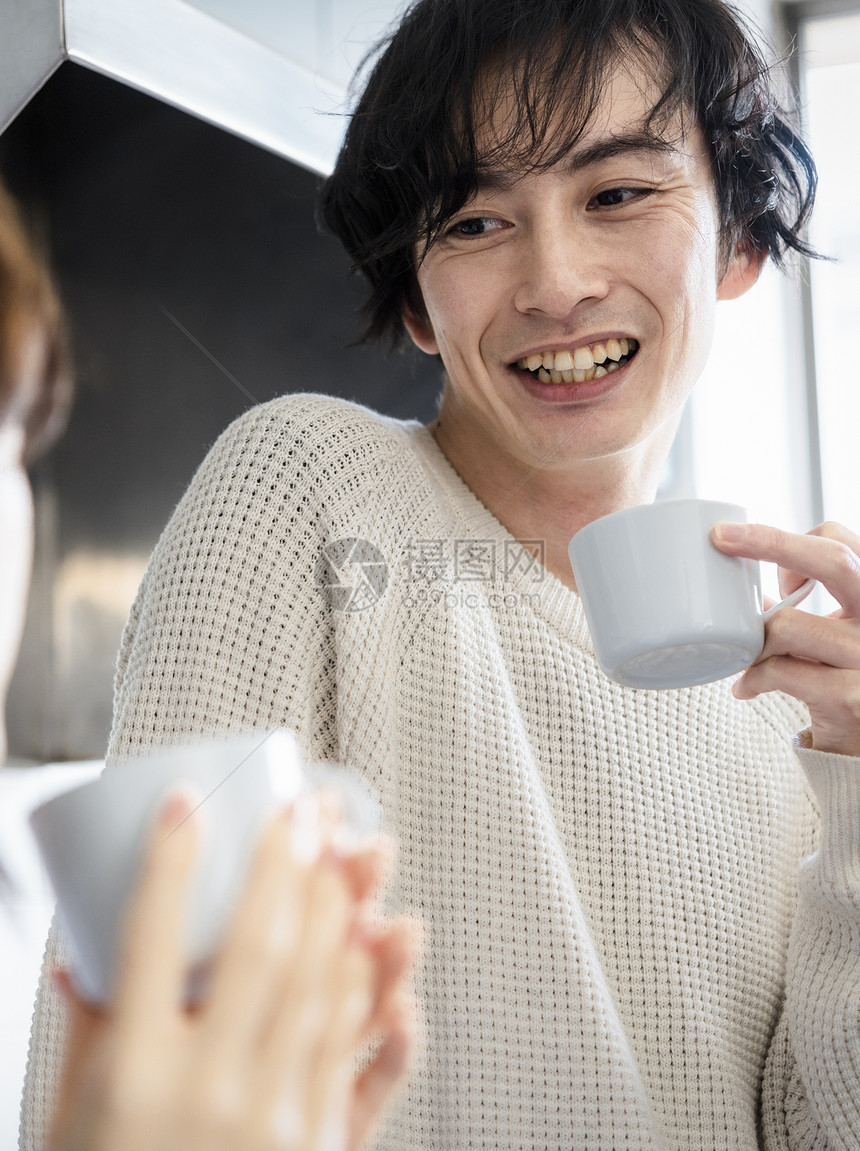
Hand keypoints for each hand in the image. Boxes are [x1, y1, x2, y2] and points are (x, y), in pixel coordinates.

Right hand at [49, 791, 420, 1150]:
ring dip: (340, 905)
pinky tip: (374, 940)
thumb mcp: (72, 1120)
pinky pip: (350, 1044)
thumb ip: (88, 1032)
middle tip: (300, 808)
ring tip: (350, 850)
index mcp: (132, 1078)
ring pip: (319, 982)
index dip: (170, 861)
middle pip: (258, 946)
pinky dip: (366, 983)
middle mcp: (207, 1092)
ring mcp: (271, 1120)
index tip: (184, 806)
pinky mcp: (317, 1146)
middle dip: (285, 862)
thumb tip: (84, 956)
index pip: (151, 940)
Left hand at [712, 519, 859, 756]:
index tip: (743, 542)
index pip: (842, 541)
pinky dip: (753, 677)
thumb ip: (803, 604)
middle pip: (833, 561)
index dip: (792, 538)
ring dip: (755, 638)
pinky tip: (746, 687)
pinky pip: (780, 671)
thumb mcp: (832, 631)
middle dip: (771, 542)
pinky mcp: (850, 697)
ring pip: (789, 624)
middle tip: (722, 538)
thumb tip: (738, 568)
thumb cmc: (838, 677)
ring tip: (748, 654)